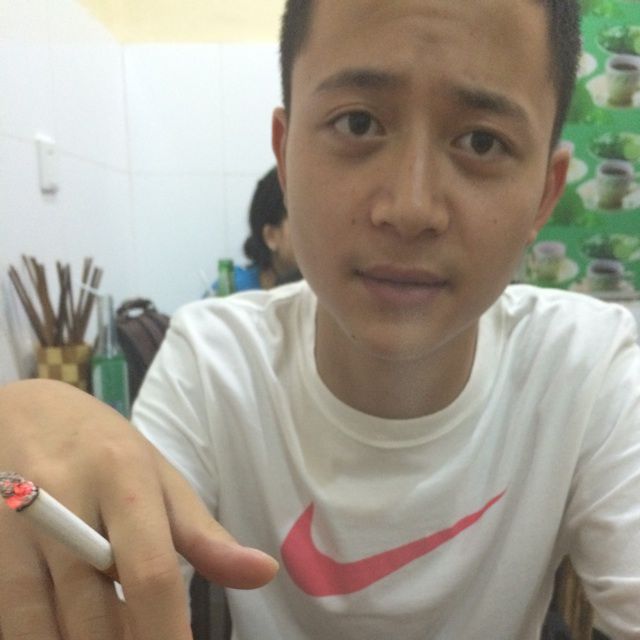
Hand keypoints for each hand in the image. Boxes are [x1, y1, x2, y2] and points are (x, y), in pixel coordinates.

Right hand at [0, 379, 277, 639]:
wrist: (20, 413)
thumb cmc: (103, 448)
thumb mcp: (159, 477)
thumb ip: (205, 534)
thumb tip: (263, 573)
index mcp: (123, 477)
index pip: (149, 572)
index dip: (166, 634)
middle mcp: (63, 504)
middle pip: (93, 612)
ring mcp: (13, 529)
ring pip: (39, 627)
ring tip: (116, 639)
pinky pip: (11, 618)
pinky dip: (42, 635)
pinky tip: (71, 629)